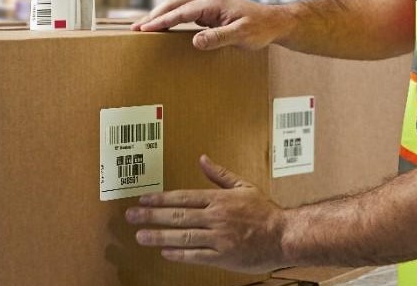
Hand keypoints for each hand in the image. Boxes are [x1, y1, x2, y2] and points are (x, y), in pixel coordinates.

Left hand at [124, 155, 288, 273]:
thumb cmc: (265, 211)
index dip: (161, 198)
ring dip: (159, 236)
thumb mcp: (244, 187)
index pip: (183, 197)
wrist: (284, 235)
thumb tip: (202, 159)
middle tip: (131, 215)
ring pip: (183, 236)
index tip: (143, 198)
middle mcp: (216, 217)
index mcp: (219, 199)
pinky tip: (164, 252)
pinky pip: (196, 255)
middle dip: (151, 215)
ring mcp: (219, 238)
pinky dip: (179, 254)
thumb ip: (220, 174)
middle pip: (178, 215)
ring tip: (140, 236)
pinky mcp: (223, 256)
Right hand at [130, 0, 290, 50]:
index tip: (145, 28)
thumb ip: (219, 38)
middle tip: (135, 28)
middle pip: (173, 2)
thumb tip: (196, 41)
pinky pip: (183, 10)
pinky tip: (162, 25)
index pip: (180, 11)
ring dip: (159, 14)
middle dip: (154, 15)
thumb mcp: (241, 36)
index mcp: (212, 1)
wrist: (274, 21)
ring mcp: (207, 2)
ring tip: (142, 27)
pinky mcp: (208, 8)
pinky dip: (170, 16)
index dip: (161, 20)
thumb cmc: (260, 28)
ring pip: (176, 4)